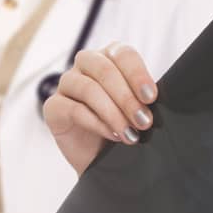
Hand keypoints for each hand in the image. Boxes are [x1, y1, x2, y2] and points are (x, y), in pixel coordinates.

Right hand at [41, 42, 158, 175]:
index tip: (151, 97)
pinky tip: (114, 136)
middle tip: (144, 121)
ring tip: (131, 134)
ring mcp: (67, 83)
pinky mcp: (53, 106)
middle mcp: (86, 64)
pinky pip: (73, 109)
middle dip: (127, 97)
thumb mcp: (140, 107)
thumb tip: (158, 96)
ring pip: (88, 88)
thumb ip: (145, 96)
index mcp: (110, 56)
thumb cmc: (125, 125)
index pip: (122, 53)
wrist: (104, 158)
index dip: (137, 74)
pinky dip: (97, 123)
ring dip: (113, 113)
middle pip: (104, 69)